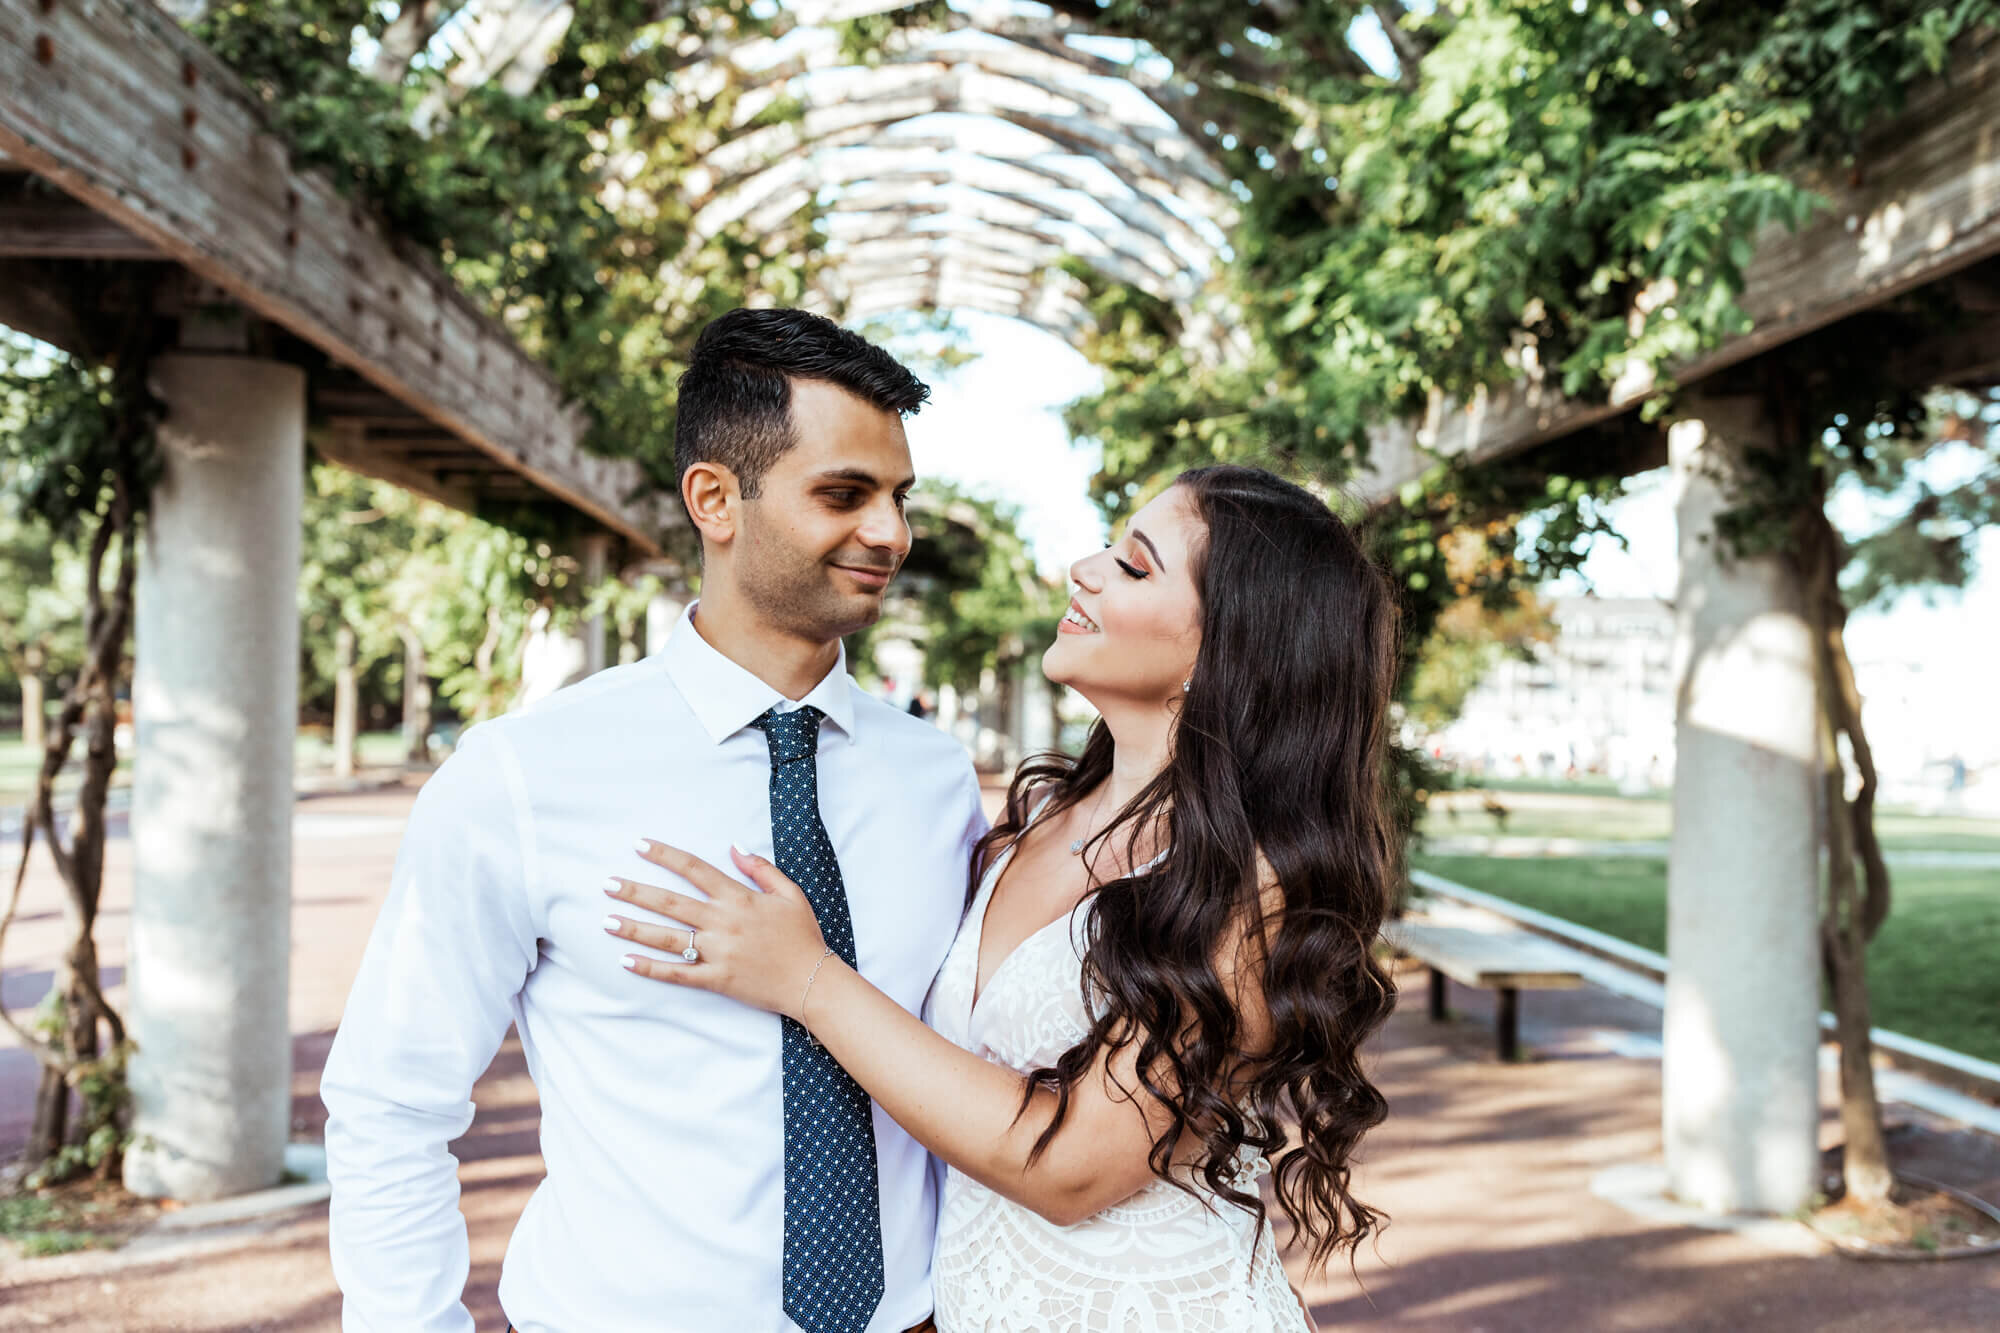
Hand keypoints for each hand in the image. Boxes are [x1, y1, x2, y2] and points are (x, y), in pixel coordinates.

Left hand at [605, 841, 830, 1019]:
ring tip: (606, 920)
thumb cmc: (803, 936)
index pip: (694, 869)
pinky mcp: (715, 979)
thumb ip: (761, 869)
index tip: (640, 845)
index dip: (665, 856)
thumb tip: (733, 846)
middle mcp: (722, 923)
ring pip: (666, 938)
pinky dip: (650, 968)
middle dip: (635, 891)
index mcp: (738, 898)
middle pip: (670, 902)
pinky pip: (676, 974)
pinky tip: (626, 961)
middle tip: (607, 883)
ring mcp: (717, 952)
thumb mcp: (790, 893)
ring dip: (633, 928)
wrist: (812, 981)